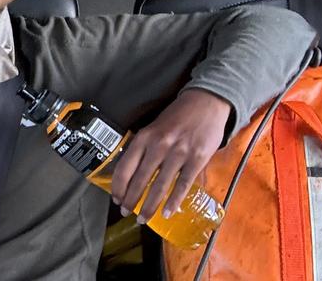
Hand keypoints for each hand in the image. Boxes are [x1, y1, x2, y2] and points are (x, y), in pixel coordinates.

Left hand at [109, 89, 229, 222]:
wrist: (205, 103)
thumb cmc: (176, 118)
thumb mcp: (153, 128)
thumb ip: (143, 148)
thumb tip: (131, 174)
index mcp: (144, 137)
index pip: (125, 167)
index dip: (118, 187)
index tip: (116, 199)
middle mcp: (158, 145)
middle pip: (140, 180)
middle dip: (131, 200)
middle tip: (125, 213)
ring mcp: (178, 153)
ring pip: (160, 186)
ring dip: (150, 206)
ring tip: (143, 218)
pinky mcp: (197, 159)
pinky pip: (183, 184)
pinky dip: (174, 201)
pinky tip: (167, 212)